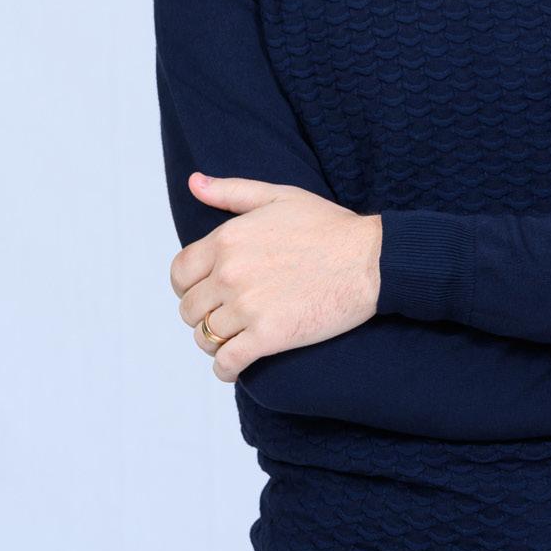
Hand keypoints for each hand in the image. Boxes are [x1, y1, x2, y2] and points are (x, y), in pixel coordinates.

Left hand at [169, 173, 382, 382]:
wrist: (370, 259)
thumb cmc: (329, 226)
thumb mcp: (278, 197)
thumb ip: (231, 191)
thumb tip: (194, 182)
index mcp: (227, 239)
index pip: (180, 273)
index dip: (188, 286)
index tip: (204, 291)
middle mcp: (230, 273)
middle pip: (189, 308)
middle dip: (203, 314)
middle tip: (224, 315)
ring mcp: (248, 307)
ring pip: (205, 337)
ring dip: (214, 342)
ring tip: (232, 338)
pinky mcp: (268, 336)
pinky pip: (227, 362)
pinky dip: (225, 369)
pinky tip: (234, 366)